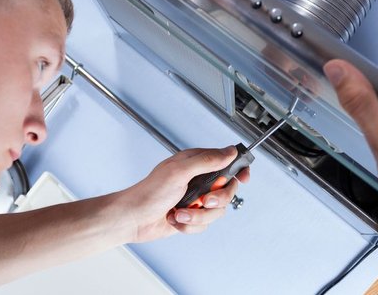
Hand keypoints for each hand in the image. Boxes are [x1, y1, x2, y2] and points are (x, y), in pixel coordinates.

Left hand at [116, 146, 249, 242]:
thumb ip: (207, 161)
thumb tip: (229, 152)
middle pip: (227, 190)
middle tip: (203, 200)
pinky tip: (175, 219)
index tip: (243, 178)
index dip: (238, 169)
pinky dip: (189, 225)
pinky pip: (204, 224)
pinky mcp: (191, 216)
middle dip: (216, 199)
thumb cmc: (149, 192)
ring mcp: (195, 199)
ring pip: (216, 211)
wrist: (134, 218)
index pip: (226, 162)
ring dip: (197, 215)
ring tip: (179, 212)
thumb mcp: (180, 171)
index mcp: (195, 163)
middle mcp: (197, 180)